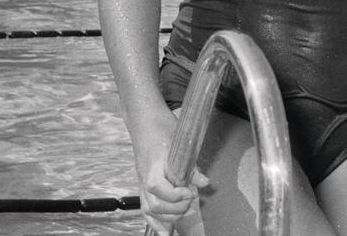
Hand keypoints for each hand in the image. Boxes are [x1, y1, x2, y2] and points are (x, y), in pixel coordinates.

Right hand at [137, 113, 209, 234]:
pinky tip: (165, 231)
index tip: (191, 192)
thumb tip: (204, 182)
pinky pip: (145, 208)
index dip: (175, 195)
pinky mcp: (142, 185)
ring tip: (184, 212)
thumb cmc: (162, 127)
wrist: (145, 121)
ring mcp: (141, 182)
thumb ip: (192, 165)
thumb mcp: (181, 141)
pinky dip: (155, 222)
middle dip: (175, 209)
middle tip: (191, 200)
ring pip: (149, 209)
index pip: (158, 187)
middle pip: (153, 204)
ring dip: (168, 217)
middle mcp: (144, 176)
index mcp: (153, 164)